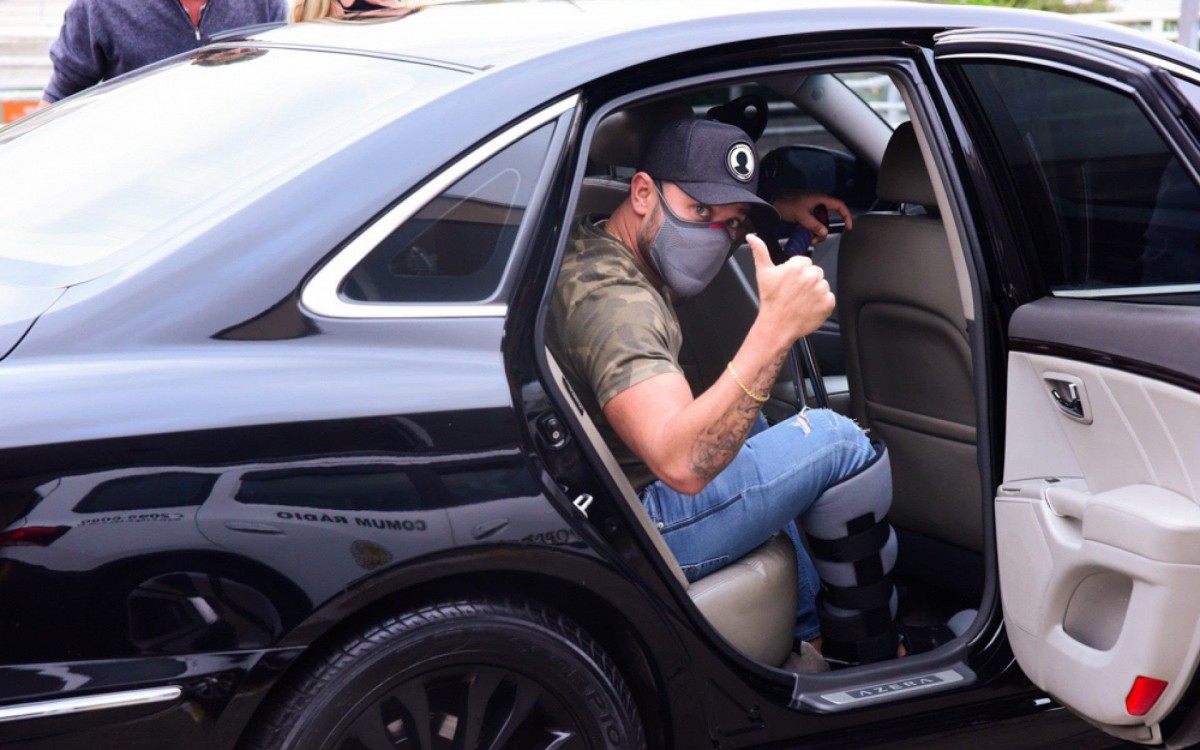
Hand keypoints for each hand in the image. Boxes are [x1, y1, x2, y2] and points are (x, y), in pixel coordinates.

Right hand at [747, 233, 834, 347]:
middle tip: (795, 292)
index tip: (790, 282)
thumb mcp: (763, 273)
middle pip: (815, 272)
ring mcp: (821, 290)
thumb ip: (760, 251)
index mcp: (797, 266)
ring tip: (801, 300)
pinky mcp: (828, 303)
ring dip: (814, 291)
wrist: (777, 325)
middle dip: (807, 280)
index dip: (796, 272)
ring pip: (822, 284)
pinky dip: (821, 303)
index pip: (804, 262)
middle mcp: (811, 276)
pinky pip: (829, 298)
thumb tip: (752, 237)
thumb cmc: (770, 300)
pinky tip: (809, 307)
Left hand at [774, 192, 853, 243]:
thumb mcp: (801, 215)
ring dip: (817, 231)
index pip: (839, 206)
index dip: (846, 216)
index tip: (848, 227)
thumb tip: (824, 233)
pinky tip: (805, 235)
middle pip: (829, 218)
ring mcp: (811, 208)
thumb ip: (813, 224)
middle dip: (824, 230)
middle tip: (817, 238)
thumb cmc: (786, 203)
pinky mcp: (805, 213)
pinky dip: (811, 230)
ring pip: (820, 222)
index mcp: (820, 199)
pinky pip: (813, 223)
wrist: (772, 201)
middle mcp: (818, 203)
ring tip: (809, 238)